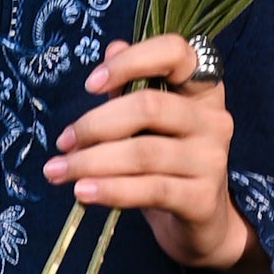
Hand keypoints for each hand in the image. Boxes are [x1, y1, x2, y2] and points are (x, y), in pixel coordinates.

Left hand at [45, 37, 272, 273]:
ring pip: (143, 152)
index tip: (90, 84)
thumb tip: (111, 48)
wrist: (200, 225)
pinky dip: (110, 190)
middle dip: (96, 124)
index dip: (132, 61)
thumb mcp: (148, 124)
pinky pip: (150, 189)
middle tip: (63, 142)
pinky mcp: (202, 198)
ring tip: (58, 172)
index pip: (177, 52)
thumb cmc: (167, 165)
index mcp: (203, 89)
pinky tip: (83, 192)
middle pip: (149, 106)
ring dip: (92, 161)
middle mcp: (214, 119)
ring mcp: (212, 160)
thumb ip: (130, 87)